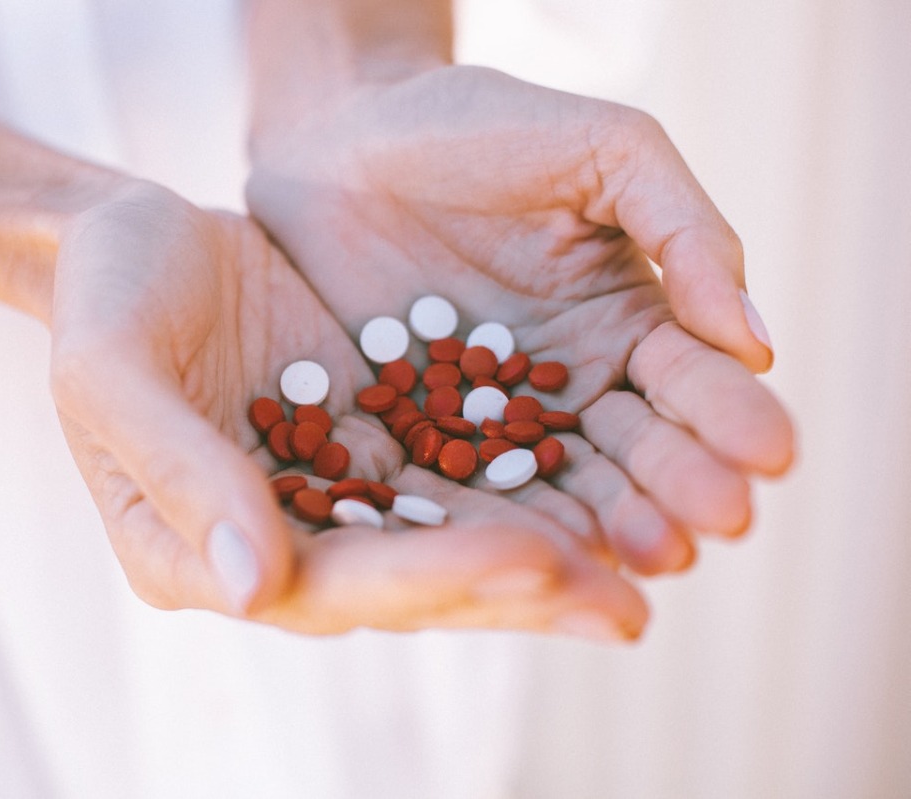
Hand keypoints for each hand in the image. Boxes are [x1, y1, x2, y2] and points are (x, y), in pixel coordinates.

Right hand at [48, 180, 647, 636]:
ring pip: (451, 538)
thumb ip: (180, 475)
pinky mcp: (375, 440)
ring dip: (548, 554)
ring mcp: (333, 495)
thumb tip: (257, 589)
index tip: (527, 559)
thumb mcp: (112, 375)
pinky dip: (532, 482)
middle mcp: (279, 543)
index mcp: (202, 553)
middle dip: (514, 593)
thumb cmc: (103, 303)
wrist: (134, 241)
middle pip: (408, 584)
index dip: (427, 579)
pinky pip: (462, 471)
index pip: (327, 584)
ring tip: (649, 563)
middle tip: (623, 606)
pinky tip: (608, 483)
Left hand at [246, 66, 795, 573]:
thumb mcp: (604, 151)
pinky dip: (495, 519)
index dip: (728, 417)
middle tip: (718, 526)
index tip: (769, 454)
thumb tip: (756, 341)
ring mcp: (491, 417)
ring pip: (557, 483)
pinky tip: (531, 552)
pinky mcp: (415, 432)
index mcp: (628, 320)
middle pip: (634, 448)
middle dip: (680, 486)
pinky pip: (459, 482)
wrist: (346, 135)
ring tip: (647, 556)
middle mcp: (569, 383)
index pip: (689, 380)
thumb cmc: (480, 126)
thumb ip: (683, 230)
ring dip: (608, 522)